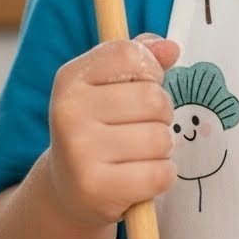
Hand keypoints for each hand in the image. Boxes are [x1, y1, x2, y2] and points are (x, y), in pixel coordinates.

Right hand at [47, 33, 179, 228]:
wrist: (68, 189)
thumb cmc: (100, 127)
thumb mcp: (110, 84)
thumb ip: (141, 58)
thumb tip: (171, 48)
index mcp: (70, 78)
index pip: (130, 54)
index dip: (150, 70)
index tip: (141, 86)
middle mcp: (68, 112)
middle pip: (153, 98)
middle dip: (162, 113)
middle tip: (143, 126)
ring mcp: (79, 152)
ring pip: (160, 138)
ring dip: (162, 147)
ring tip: (139, 153)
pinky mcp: (95, 188)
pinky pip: (159, 174)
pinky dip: (162, 175)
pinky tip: (141, 176)